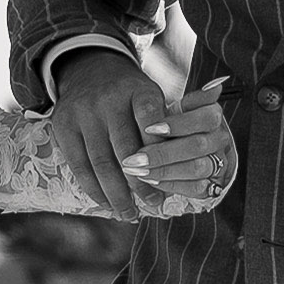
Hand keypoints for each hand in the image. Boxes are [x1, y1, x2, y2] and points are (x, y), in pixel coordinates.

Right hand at [46, 51, 225, 221]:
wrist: (88, 69)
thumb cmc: (132, 93)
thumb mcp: (157, 93)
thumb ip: (185, 105)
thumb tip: (220, 92)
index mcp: (139, 90)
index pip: (153, 120)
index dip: (160, 150)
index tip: (168, 176)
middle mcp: (109, 100)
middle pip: (127, 149)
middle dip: (141, 183)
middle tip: (154, 204)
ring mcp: (83, 114)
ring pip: (102, 162)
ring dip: (117, 194)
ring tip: (130, 214)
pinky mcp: (64, 127)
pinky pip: (80, 166)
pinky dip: (94, 189)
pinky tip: (107, 204)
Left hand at [133, 84, 234, 215]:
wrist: (177, 146)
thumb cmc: (173, 125)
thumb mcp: (178, 108)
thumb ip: (194, 99)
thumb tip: (217, 86)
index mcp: (213, 116)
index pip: (205, 118)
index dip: (178, 124)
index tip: (149, 129)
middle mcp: (219, 139)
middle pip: (198, 146)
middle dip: (163, 153)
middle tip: (134, 158)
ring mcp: (218, 162)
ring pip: (197, 168)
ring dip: (164, 171)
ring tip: (138, 172)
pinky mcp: (213, 183)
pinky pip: (197, 188)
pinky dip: (173, 185)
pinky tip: (152, 181)